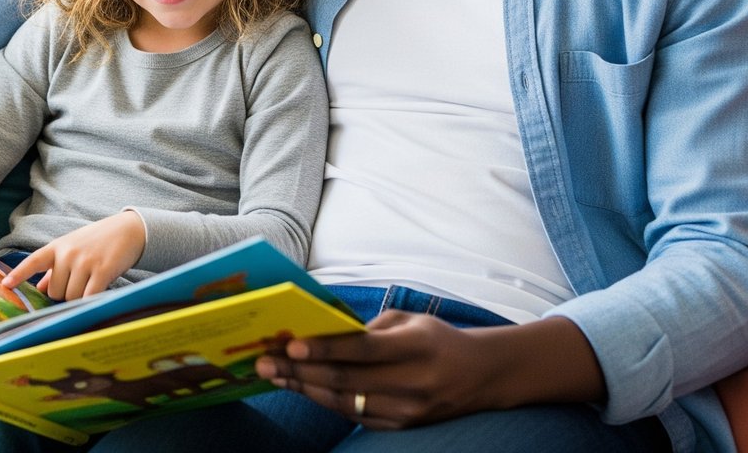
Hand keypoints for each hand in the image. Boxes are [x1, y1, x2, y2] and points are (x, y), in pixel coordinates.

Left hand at [1, 212, 146, 300]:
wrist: (128, 230)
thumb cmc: (97, 241)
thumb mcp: (72, 249)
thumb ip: (54, 269)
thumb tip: (38, 288)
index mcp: (57, 247)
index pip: (33, 261)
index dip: (19, 274)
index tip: (5, 285)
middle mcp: (68, 253)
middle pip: (54, 292)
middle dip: (64, 294)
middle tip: (79, 282)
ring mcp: (85, 261)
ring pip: (70, 297)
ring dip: (79, 298)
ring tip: (91, 283)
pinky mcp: (103, 270)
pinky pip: (89, 297)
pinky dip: (90, 301)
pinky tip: (97, 294)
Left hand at [254, 312, 605, 430]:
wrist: (483, 376)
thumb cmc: (438, 339)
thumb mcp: (411, 320)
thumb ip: (370, 328)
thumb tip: (323, 332)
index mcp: (417, 347)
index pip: (363, 350)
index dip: (325, 349)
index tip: (291, 345)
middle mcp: (414, 383)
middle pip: (347, 381)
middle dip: (300, 372)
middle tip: (265, 362)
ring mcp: (409, 411)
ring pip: (346, 403)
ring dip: (305, 389)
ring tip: (274, 376)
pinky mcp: (404, 427)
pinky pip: (357, 417)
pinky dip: (326, 403)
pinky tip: (301, 389)